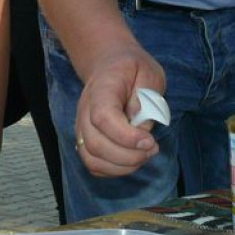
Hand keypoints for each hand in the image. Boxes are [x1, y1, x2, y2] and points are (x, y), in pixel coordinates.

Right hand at [74, 47, 164, 176]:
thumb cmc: (132, 69)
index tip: (149, 141)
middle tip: (152, 149)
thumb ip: (147, 98)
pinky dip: (113, 169)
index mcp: (101, 89)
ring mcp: (82, 126)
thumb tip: (141, 126)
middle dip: (128, 156)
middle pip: (95, 143)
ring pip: (91, 158)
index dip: (126, 136)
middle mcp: (85, 110)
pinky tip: (132, 160)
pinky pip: (92, 163)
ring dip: (121, 166)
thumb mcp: (149, 73)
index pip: (103, 117)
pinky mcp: (85, 139)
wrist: (109, 65)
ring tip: (144, 156)